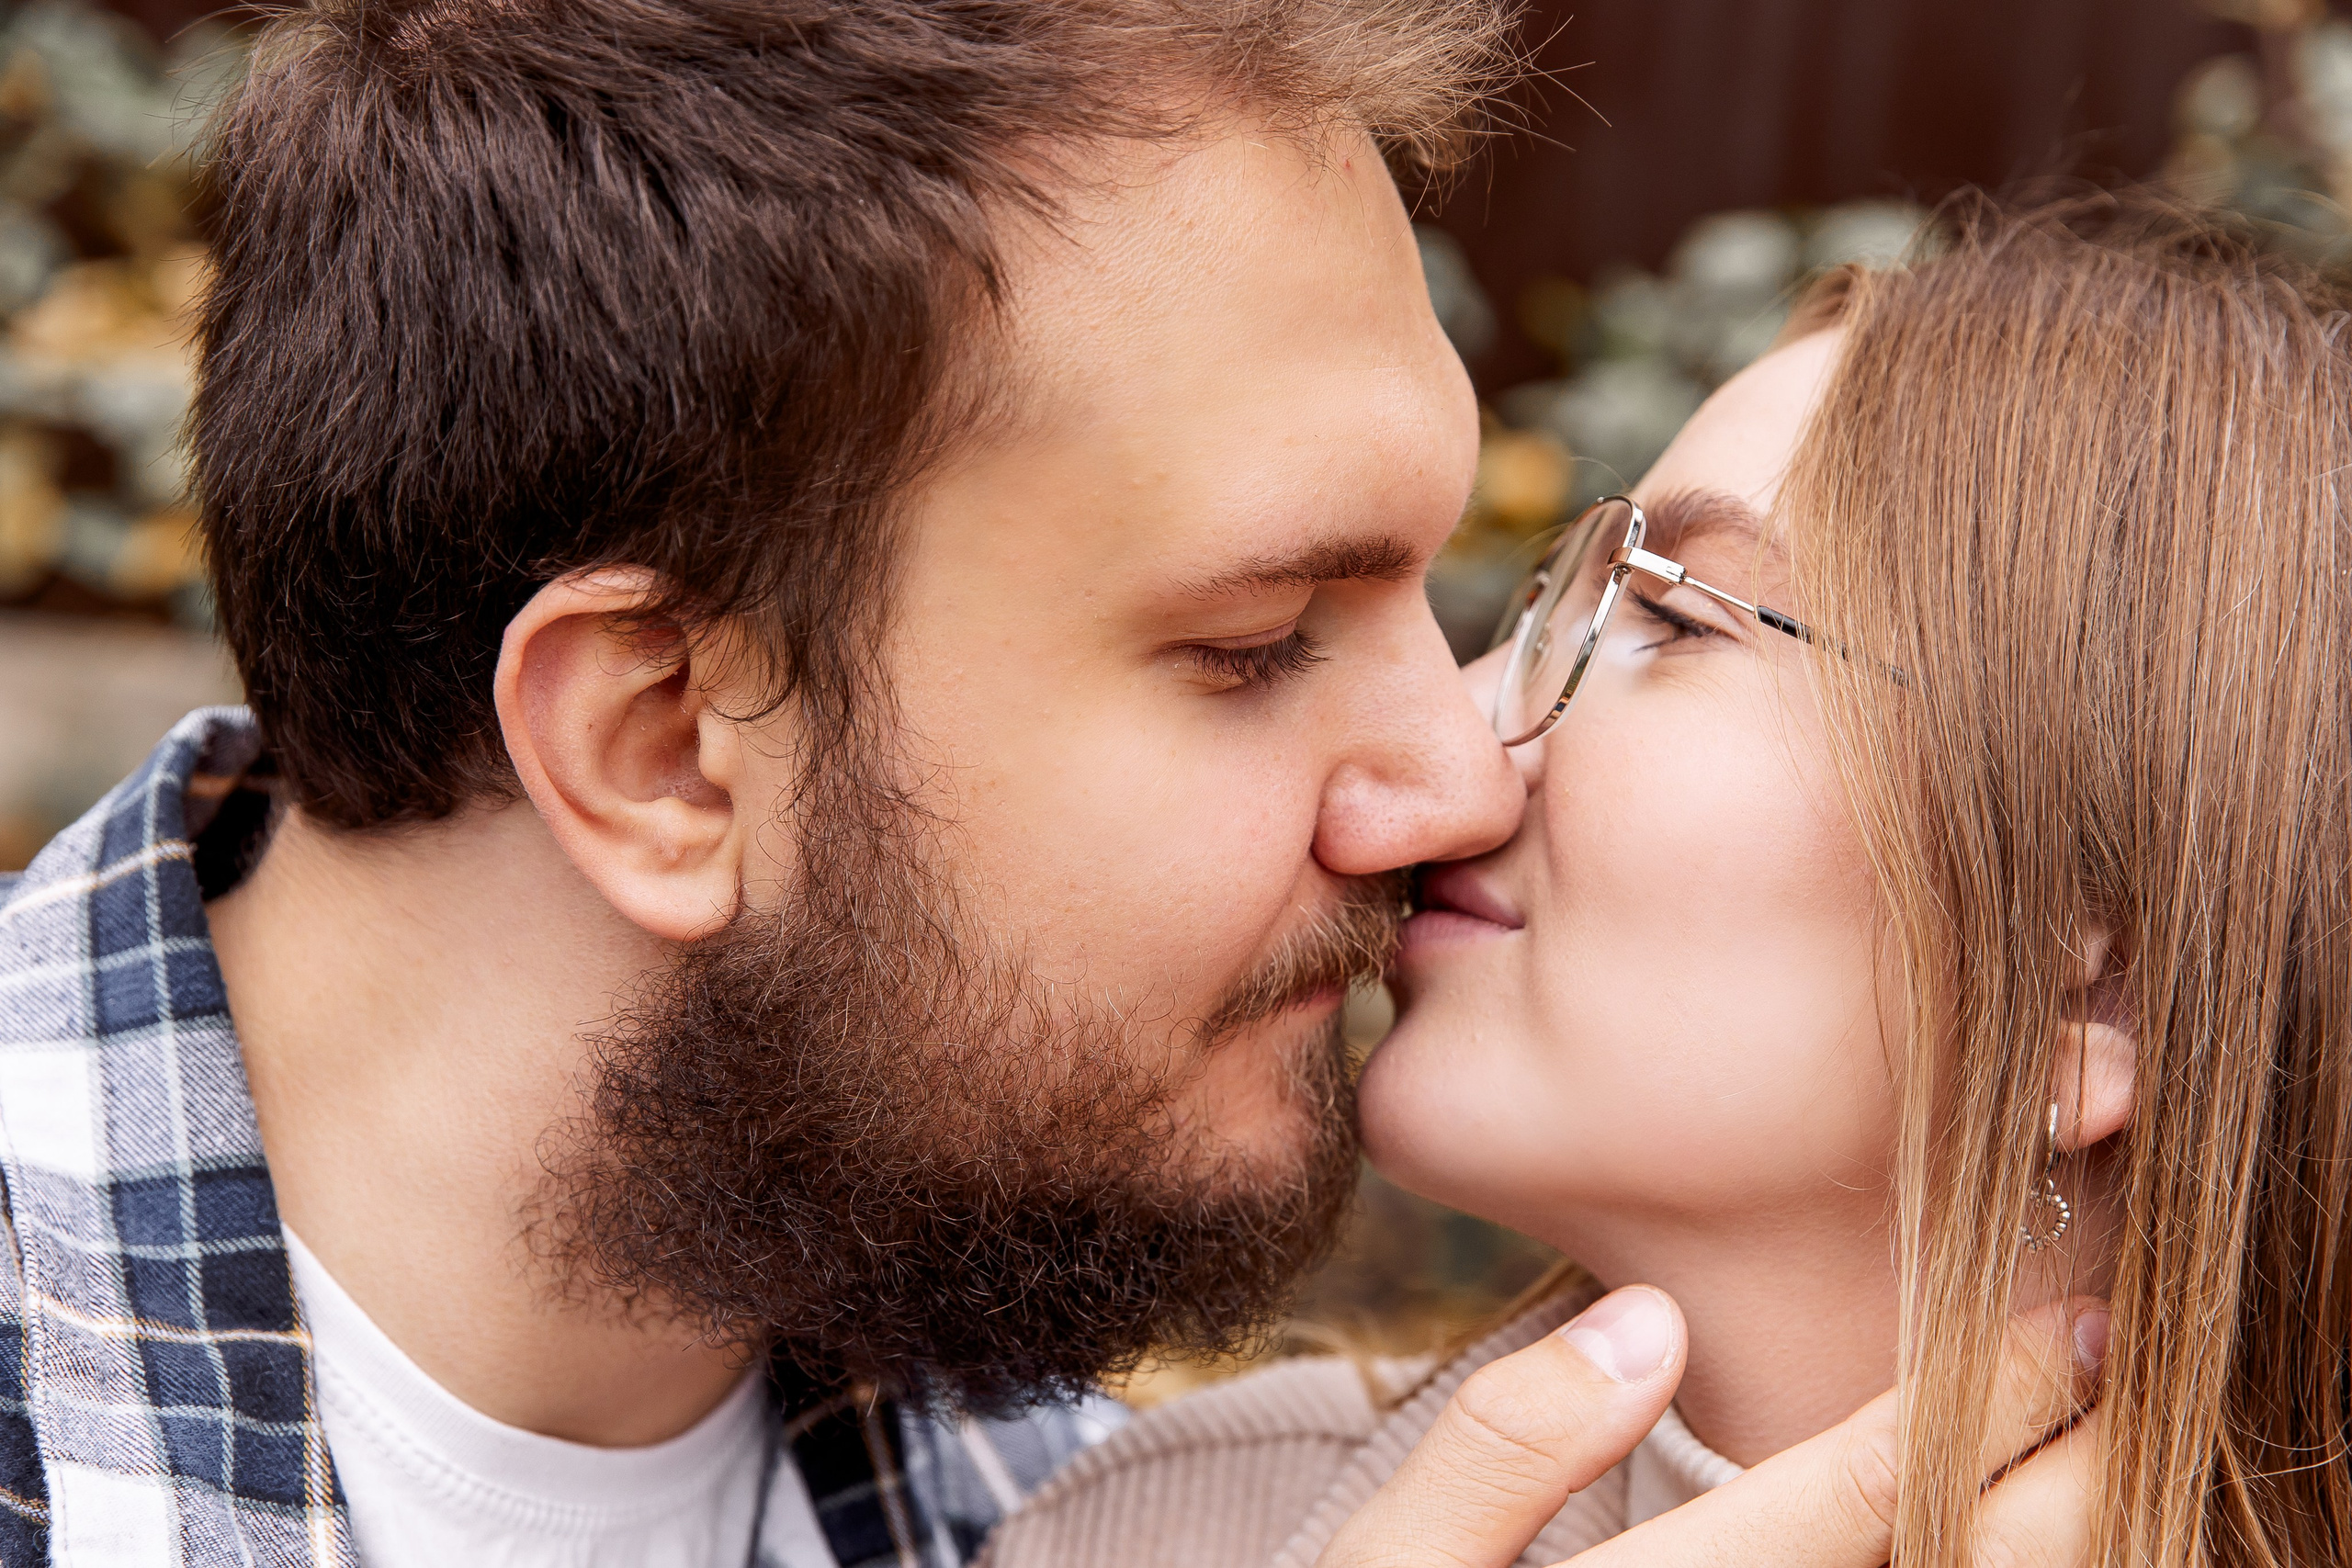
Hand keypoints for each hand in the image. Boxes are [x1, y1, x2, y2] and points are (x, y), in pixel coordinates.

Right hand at [1315, 1286, 2107, 1567]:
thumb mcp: (1386, 1566)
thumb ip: (1501, 1444)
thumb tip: (1649, 1325)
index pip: (1857, 1495)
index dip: (1980, 1397)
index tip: (2070, 1315)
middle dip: (2074, 1482)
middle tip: (2139, 1379)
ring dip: (2045, 1549)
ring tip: (2110, 1463)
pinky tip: (1995, 1542)